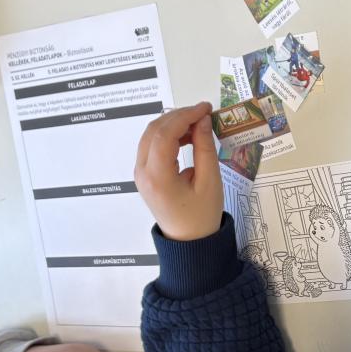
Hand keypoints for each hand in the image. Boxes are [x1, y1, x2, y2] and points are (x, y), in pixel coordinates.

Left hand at [133, 101, 223, 240]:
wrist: (189, 242)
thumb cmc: (202, 215)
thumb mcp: (210, 181)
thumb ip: (205, 147)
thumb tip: (202, 120)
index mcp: (158, 176)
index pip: (165, 134)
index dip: (185, 116)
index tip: (205, 109)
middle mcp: (142, 172)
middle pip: (153, 131)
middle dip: (178, 116)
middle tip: (203, 113)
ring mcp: (140, 173)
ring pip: (150, 135)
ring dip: (172, 124)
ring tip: (197, 123)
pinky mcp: (144, 174)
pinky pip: (151, 146)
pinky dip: (168, 135)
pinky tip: (187, 136)